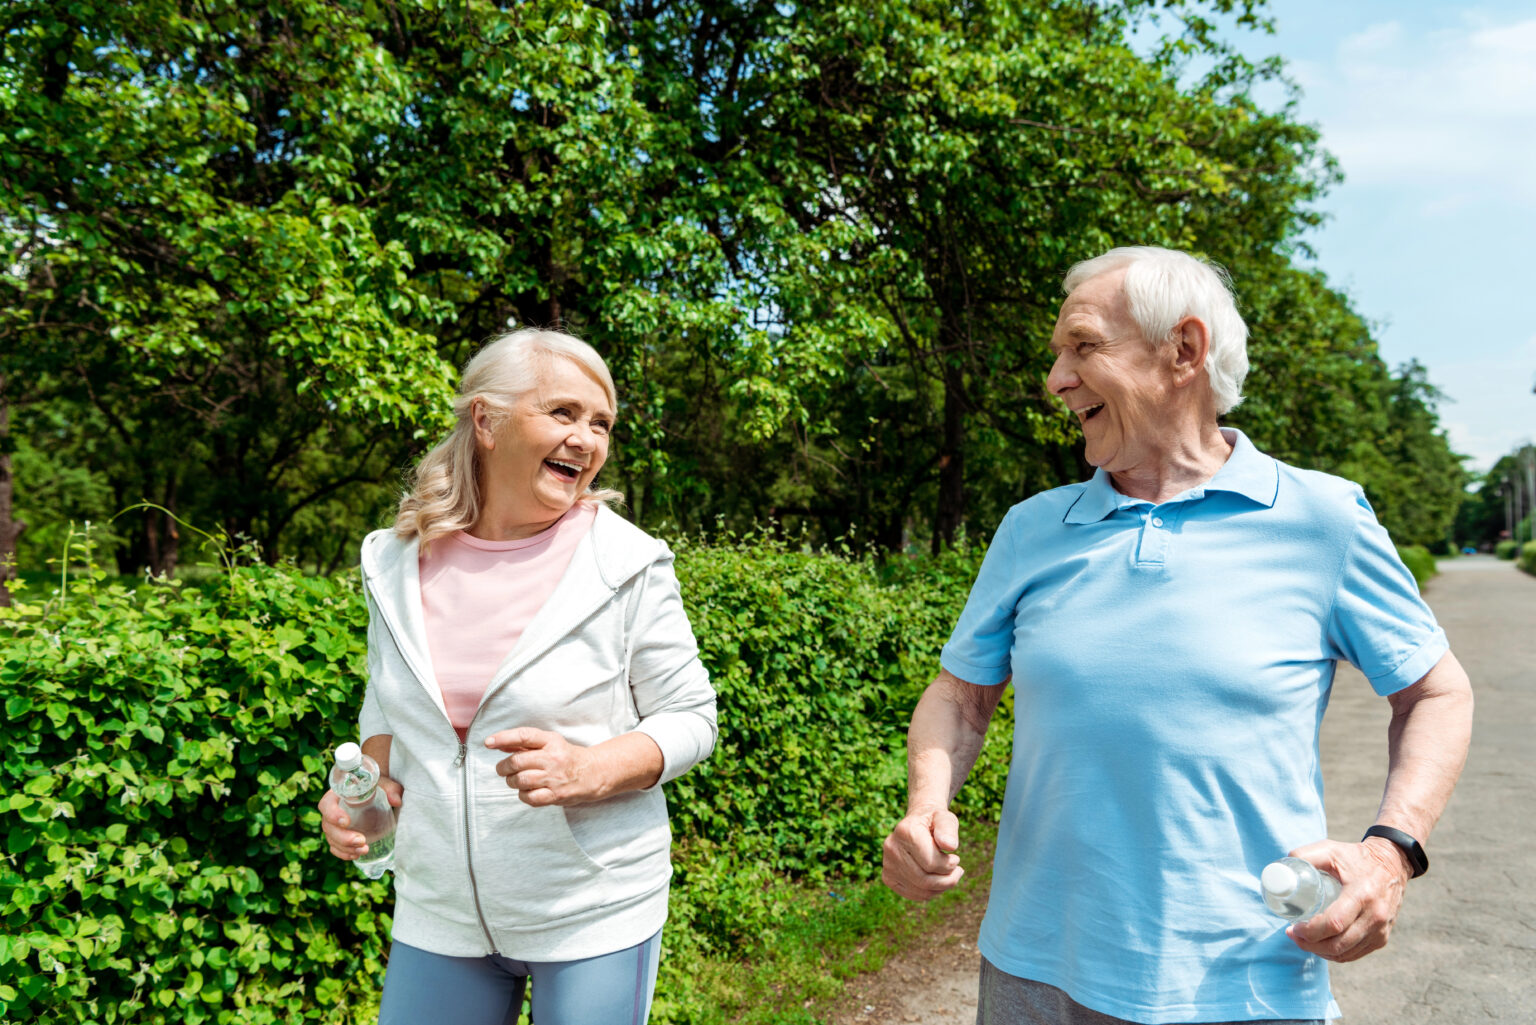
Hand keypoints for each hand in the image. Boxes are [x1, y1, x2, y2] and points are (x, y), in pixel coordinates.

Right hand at [319, 776, 402, 860]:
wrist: (376, 794)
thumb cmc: (376, 787)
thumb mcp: (384, 784)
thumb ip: (391, 789)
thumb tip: (396, 801)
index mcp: (338, 794)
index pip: (326, 804)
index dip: (332, 814)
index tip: (346, 822)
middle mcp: (332, 810)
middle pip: (328, 826)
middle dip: (343, 837)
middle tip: (361, 841)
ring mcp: (334, 825)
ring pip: (331, 839)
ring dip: (345, 848)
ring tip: (364, 850)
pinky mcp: (339, 836)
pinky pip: (335, 847)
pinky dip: (344, 853)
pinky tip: (356, 855)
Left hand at [486, 727, 600, 805]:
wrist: (593, 773)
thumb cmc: (566, 757)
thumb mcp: (549, 743)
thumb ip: (524, 744)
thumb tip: (498, 744)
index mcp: (551, 741)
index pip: (524, 736)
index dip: (503, 738)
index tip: (488, 742)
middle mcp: (552, 758)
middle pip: (517, 762)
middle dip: (503, 767)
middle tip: (502, 769)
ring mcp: (554, 778)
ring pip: (520, 780)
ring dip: (512, 781)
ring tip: (515, 779)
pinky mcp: (556, 795)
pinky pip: (529, 797)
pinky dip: (523, 795)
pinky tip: (526, 791)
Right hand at [882, 806, 963, 900]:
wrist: (917, 823)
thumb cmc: (934, 821)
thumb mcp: (945, 818)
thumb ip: (948, 829)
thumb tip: (950, 846)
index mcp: (905, 831)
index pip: (931, 863)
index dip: (949, 865)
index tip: (956, 858)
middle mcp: (892, 848)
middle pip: (924, 879)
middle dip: (948, 879)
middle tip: (958, 871)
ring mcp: (888, 864)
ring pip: (920, 890)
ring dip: (941, 887)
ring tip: (950, 876)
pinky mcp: (888, 877)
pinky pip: (913, 894)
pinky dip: (930, 892)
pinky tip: (937, 881)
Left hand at [1284, 837, 1411, 961]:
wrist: (1393, 863)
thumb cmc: (1356, 856)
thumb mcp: (1330, 849)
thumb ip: (1305, 856)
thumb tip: (1280, 869)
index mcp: (1362, 894)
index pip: (1334, 923)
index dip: (1310, 931)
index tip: (1293, 927)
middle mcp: (1375, 916)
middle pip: (1338, 944)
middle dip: (1310, 944)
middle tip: (1293, 935)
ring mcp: (1381, 929)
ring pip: (1346, 953)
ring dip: (1320, 951)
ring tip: (1303, 940)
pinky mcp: (1383, 937)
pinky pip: (1355, 953)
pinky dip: (1336, 954)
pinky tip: (1321, 945)